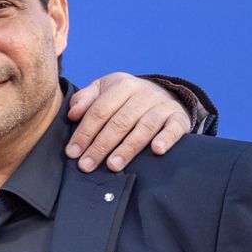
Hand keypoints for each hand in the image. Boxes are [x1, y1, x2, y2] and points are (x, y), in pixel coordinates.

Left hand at [65, 73, 191, 172]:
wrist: (162, 94)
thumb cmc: (124, 98)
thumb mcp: (103, 91)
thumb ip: (85, 99)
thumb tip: (72, 114)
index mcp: (122, 85)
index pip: (99, 111)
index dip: (84, 133)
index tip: (72, 153)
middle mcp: (144, 93)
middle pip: (119, 122)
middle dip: (100, 146)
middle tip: (86, 165)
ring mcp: (163, 105)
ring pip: (144, 128)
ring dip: (127, 148)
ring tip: (112, 166)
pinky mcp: (179, 117)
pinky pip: (174, 128)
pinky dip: (166, 139)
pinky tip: (157, 150)